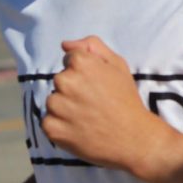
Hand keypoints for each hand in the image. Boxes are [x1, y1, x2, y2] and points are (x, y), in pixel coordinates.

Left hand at [42, 36, 166, 170]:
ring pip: (53, 102)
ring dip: (65, 109)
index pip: (70, 61)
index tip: (96, 86)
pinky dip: (60, 127)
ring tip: (87, 118)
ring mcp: (57, 105)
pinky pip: (48, 123)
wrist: (133, 138)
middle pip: (60, 81)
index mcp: (81, 63)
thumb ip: (92, 47)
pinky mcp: (52, 128)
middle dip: (73, 90)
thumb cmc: (127, 100)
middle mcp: (66, 81)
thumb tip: (65, 44)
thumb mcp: (118, 65)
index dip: (84, 73)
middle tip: (93, 103)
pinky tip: (80, 130)